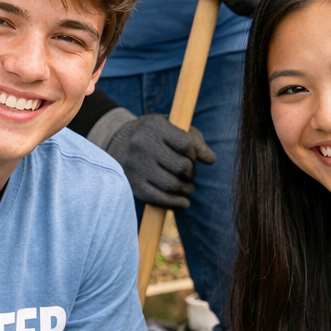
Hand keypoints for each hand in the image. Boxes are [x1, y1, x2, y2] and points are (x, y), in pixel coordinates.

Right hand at [96, 110, 215, 209]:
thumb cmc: (155, 136)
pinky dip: (177, 203)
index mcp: (153, 127)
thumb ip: (194, 140)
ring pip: (172, 185)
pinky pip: (160, 200)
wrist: (119, 144)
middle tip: (189, 172)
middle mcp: (141, 145)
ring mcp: (135, 167)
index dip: (195, 153)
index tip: (192, 156)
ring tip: (187, 187)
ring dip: (187, 189)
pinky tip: (183, 201)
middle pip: (181, 166)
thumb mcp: (172, 127)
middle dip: (191, 172)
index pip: (186, 144)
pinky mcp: (133, 186)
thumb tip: (211, 160)